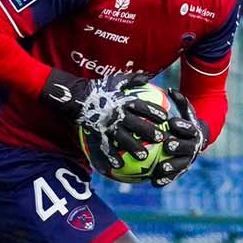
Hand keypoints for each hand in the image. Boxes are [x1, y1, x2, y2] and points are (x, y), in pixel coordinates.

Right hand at [40, 69, 166, 170]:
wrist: (77, 97)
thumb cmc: (99, 88)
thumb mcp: (116, 80)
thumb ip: (132, 79)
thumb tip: (147, 77)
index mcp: (123, 101)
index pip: (141, 106)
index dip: (154, 111)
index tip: (165, 118)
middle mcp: (116, 114)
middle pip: (135, 124)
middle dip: (148, 132)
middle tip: (161, 139)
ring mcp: (107, 125)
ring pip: (123, 138)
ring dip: (134, 148)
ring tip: (144, 157)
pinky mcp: (98, 134)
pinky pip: (106, 147)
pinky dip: (112, 157)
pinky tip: (119, 166)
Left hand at [151, 88, 209, 187]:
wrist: (197, 141)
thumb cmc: (186, 122)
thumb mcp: (186, 111)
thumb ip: (180, 101)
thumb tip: (170, 89)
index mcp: (193, 132)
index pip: (189, 128)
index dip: (182, 125)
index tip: (173, 122)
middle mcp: (193, 147)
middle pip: (187, 148)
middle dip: (179, 147)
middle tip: (168, 145)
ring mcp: (188, 160)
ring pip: (181, 165)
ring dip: (172, 167)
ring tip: (161, 168)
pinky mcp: (181, 171)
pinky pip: (173, 177)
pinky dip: (164, 180)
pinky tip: (153, 183)